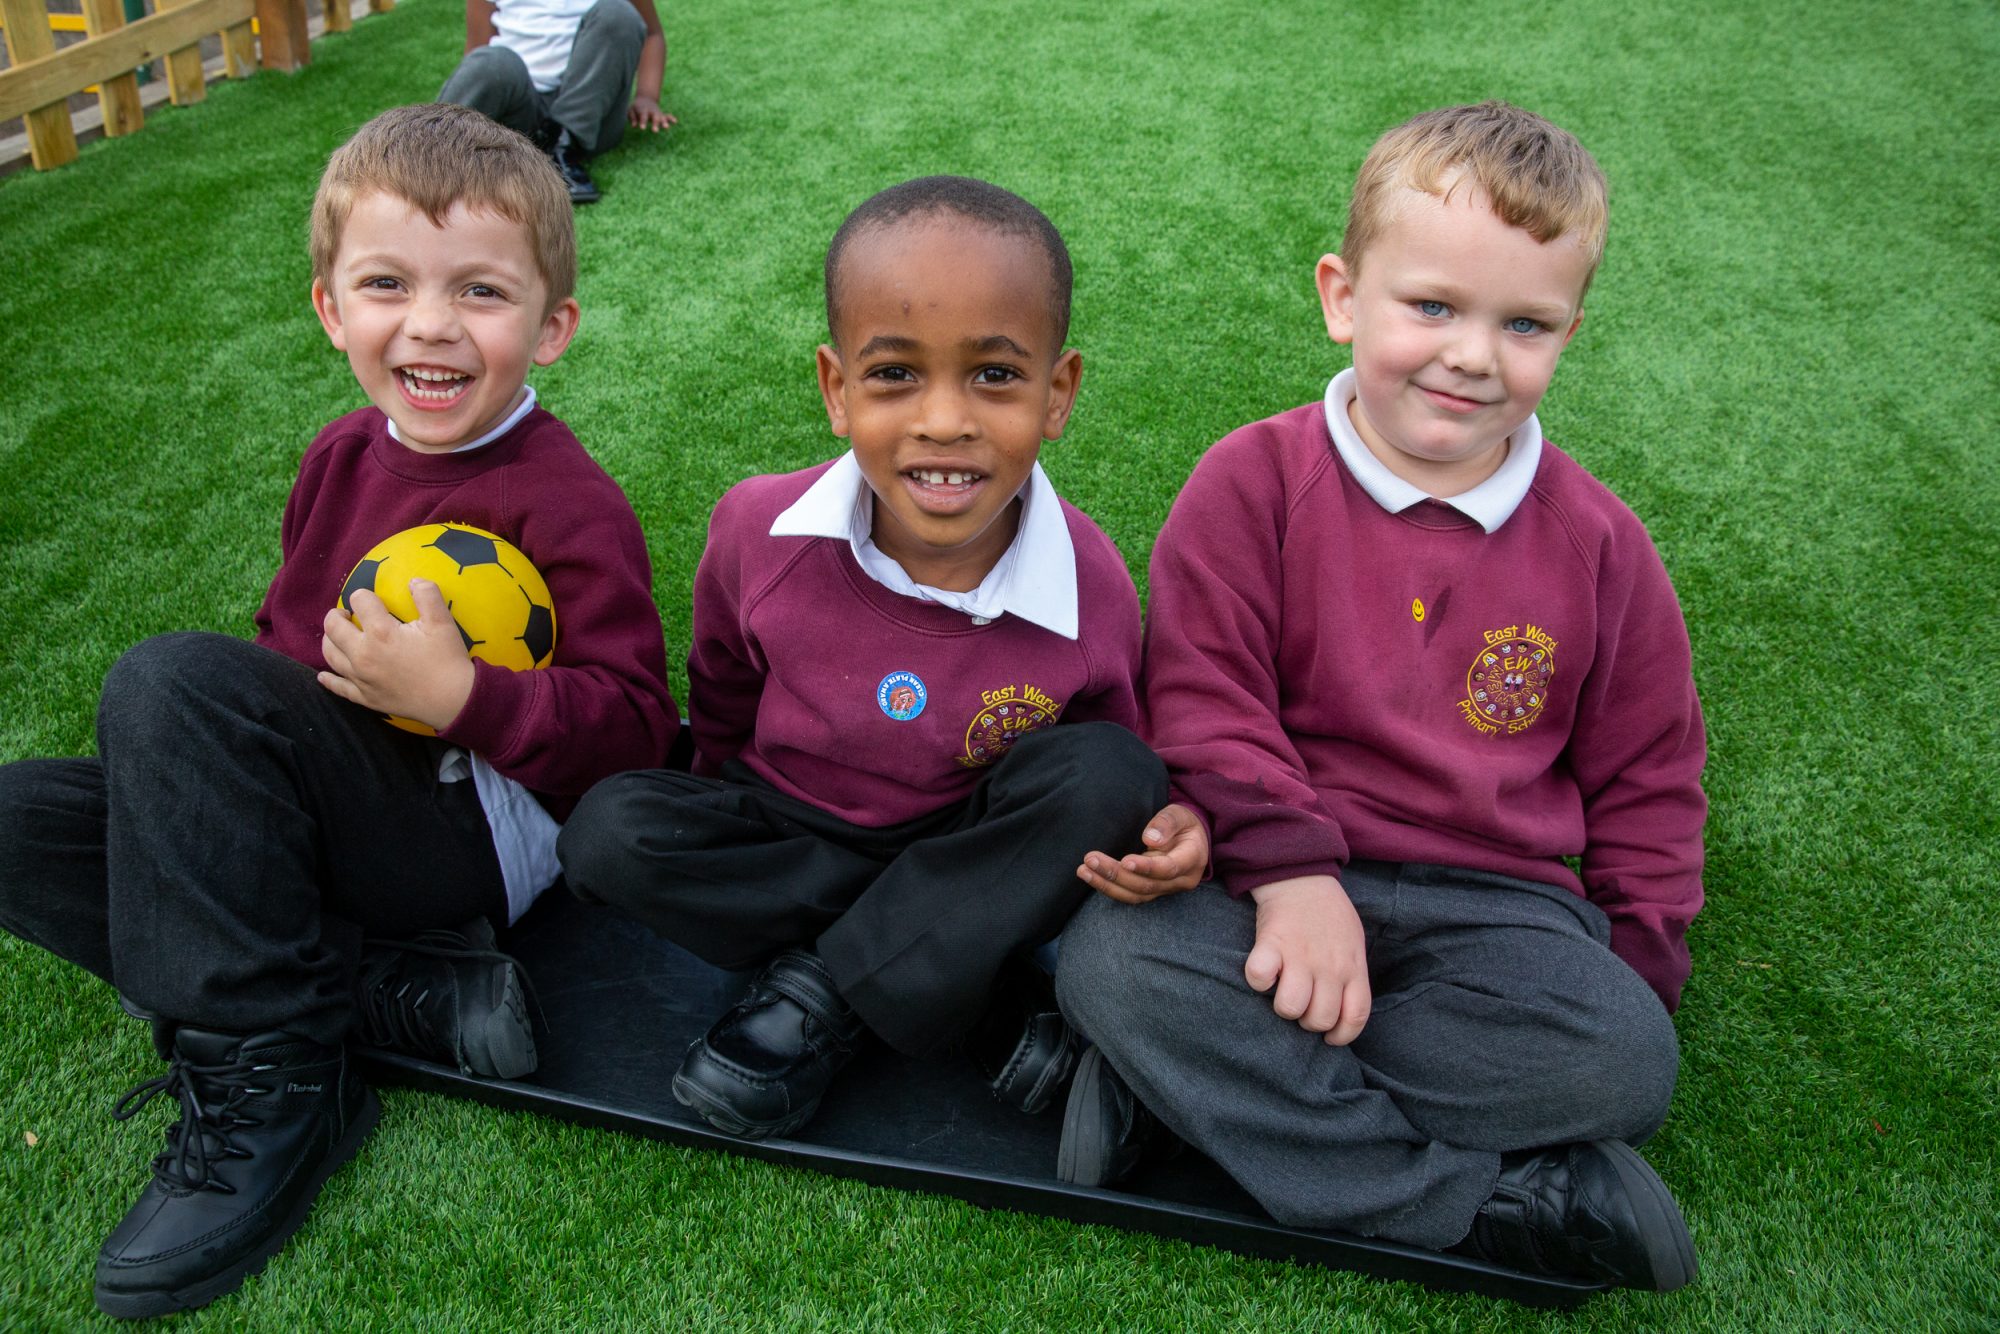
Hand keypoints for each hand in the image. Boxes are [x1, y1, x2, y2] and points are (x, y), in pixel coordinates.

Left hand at [319, 583, 475, 731]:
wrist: (453, 701)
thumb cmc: (448, 660)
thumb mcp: (443, 622)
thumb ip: (427, 595)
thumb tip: (413, 580)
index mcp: (381, 632)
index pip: (360, 601)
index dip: (366, 595)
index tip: (376, 601)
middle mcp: (363, 654)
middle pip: (333, 627)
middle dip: (337, 614)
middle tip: (348, 614)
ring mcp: (361, 678)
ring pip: (330, 654)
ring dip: (329, 640)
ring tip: (339, 635)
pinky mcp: (365, 697)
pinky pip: (338, 687)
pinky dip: (328, 679)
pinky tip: (324, 675)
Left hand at [627, 98, 676, 131]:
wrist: (645, 99)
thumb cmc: (636, 107)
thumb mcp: (631, 110)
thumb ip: (632, 117)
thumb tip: (634, 126)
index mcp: (643, 110)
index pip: (643, 116)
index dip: (643, 122)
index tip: (642, 128)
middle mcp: (651, 112)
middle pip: (654, 118)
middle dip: (655, 124)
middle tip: (655, 131)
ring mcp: (657, 113)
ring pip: (662, 117)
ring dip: (664, 122)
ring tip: (666, 127)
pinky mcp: (662, 115)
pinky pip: (667, 116)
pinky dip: (671, 118)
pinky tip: (675, 121)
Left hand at [1075, 803, 1208, 902]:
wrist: (1189, 838)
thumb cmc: (1183, 823)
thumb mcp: (1180, 814)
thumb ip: (1167, 823)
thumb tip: (1150, 839)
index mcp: (1191, 860)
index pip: (1169, 869)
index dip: (1147, 868)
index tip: (1125, 861)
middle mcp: (1180, 880)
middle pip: (1147, 885)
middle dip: (1117, 874)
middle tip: (1090, 859)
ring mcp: (1165, 889)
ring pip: (1136, 895)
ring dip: (1108, 884)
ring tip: (1084, 871)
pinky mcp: (1152, 891)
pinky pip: (1130, 895)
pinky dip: (1109, 888)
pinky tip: (1091, 877)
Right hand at [1245, 875, 1370, 1044]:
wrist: (1302, 876)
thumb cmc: (1328, 915)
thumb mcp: (1353, 944)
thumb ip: (1350, 974)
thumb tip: (1342, 1007)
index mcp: (1352, 967)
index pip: (1355, 1017)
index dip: (1341, 1036)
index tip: (1329, 1036)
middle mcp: (1329, 966)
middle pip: (1320, 1019)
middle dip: (1307, 1021)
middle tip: (1302, 1004)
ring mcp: (1300, 956)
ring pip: (1291, 1007)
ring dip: (1283, 1006)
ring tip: (1281, 992)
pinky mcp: (1271, 943)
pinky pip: (1259, 977)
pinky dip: (1258, 981)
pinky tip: (1264, 972)